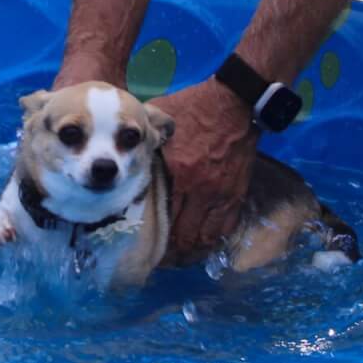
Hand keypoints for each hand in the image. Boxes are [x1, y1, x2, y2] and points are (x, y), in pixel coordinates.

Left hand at [149, 79, 256, 263]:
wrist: (236, 102)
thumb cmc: (195, 108)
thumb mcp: (163, 121)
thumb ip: (146, 139)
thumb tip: (125, 145)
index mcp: (180, 173)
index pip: (163, 217)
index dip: (153, 237)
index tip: (143, 245)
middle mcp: (202, 189)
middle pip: (184, 234)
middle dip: (171, 252)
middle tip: (159, 260)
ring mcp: (222, 193)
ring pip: (205, 236)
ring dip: (191, 251)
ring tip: (180, 258)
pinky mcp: (237, 192)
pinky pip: (224, 226)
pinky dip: (212, 239)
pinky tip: (202, 245)